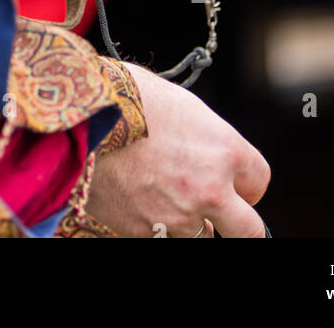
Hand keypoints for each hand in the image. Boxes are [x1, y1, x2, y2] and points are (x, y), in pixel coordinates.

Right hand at [85, 63, 269, 237]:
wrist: (74, 117)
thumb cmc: (123, 96)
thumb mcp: (177, 104)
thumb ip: (202, 133)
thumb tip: (203, 144)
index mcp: (224, 151)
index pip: (259, 181)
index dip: (245, 182)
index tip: (232, 180)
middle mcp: (209, 190)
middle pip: (250, 231)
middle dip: (237, 223)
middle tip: (218, 211)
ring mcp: (176, 217)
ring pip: (199, 236)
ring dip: (188, 221)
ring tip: (161, 195)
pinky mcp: (141, 232)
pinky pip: (158, 236)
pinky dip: (151, 224)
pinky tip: (133, 198)